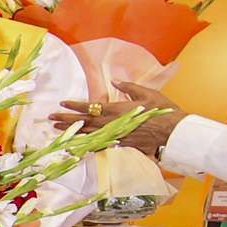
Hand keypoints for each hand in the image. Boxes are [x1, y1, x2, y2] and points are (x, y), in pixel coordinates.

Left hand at [49, 81, 188, 156]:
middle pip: (86, 122)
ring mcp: (118, 136)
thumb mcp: (147, 93)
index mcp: (118, 109)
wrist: (175, 133)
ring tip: (58, 131)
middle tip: (51, 119)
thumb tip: (115, 80)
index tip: (62, 103)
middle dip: (67, 120)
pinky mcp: (123, 145)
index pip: (92, 107)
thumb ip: (129, 87)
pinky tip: (77, 146)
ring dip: (73, 132)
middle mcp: (114, 124)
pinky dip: (88, 145)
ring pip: (90, 135)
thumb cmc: (163, 111)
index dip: (76, 106)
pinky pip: (102, 145)